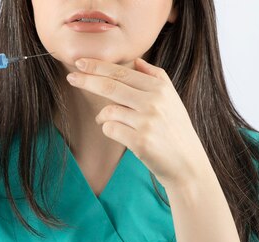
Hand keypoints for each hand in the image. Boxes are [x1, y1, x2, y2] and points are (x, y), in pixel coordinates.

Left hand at [66, 57, 213, 190]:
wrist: (187, 164)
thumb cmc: (175, 130)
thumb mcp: (172, 99)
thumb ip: (156, 77)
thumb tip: (137, 61)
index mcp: (160, 88)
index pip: (122, 73)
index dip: (98, 66)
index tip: (80, 63)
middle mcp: (154, 102)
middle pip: (111, 86)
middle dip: (87, 80)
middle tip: (71, 77)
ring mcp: (147, 122)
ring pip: (108, 111)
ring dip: (102, 116)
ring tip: (107, 121)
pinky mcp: (140, 142)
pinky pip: (110, 129)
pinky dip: (109, 130)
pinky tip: (120, 134)